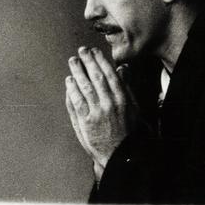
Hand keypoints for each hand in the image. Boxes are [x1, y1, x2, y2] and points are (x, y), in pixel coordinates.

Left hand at [65, 47, 138, 177]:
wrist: (123, 154)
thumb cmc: (130, 130)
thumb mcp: (134, 107)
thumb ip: (127, 87)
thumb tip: (122, 69)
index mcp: (123, 99)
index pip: (110, 74)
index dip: (100, 61)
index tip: (94, 51)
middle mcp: (110, 104)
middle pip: (96, 78)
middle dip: (88, 62)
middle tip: (81, 51)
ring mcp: (97, 113)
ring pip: (85, 88)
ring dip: (78, 72)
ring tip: (73, 62)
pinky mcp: (86, 123)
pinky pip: (77, 102)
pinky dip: (72, 90)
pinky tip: (69, 81)